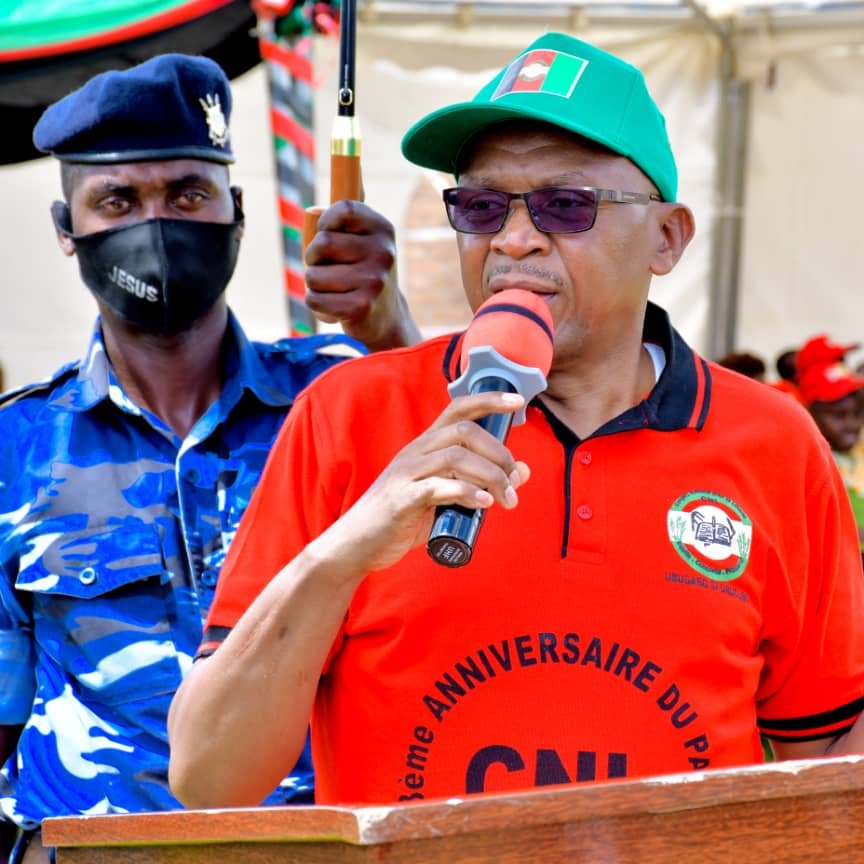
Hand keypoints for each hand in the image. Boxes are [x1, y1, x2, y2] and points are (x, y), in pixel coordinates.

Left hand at [303, 201, 421, 351]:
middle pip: (322, 243)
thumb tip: (327, 199)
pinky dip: (316, 304)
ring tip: (333, 288)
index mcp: (383, 229)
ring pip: (313, 275)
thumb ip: (346, 219)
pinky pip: (314, 299)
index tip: (328, 233)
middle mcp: (382, 253)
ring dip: (314, 284)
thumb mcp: (364, 240)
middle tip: (326, 267)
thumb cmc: (364, 272)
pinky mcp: (361, 307)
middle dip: (313, 257)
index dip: (326, 221)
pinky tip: (334, 306)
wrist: (386, 317)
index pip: (345, 209)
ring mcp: (374, 281)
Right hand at [310, 390, 530, 576]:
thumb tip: (521, 472)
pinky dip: (466, 493)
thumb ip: (479, 483)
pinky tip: (484, 503)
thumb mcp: (445, 497)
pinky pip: (437, 487)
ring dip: (490, 476)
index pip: (458, 409)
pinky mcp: (401, 500)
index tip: (518, 401)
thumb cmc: (403, 518)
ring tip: (505, 500)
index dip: (489, 400)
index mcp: (425, 446)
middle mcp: (415, 452)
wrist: (357, 544)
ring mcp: (406, 474)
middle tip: (513, 481)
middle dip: (498, 453)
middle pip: (464, 431)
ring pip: (455, 457)